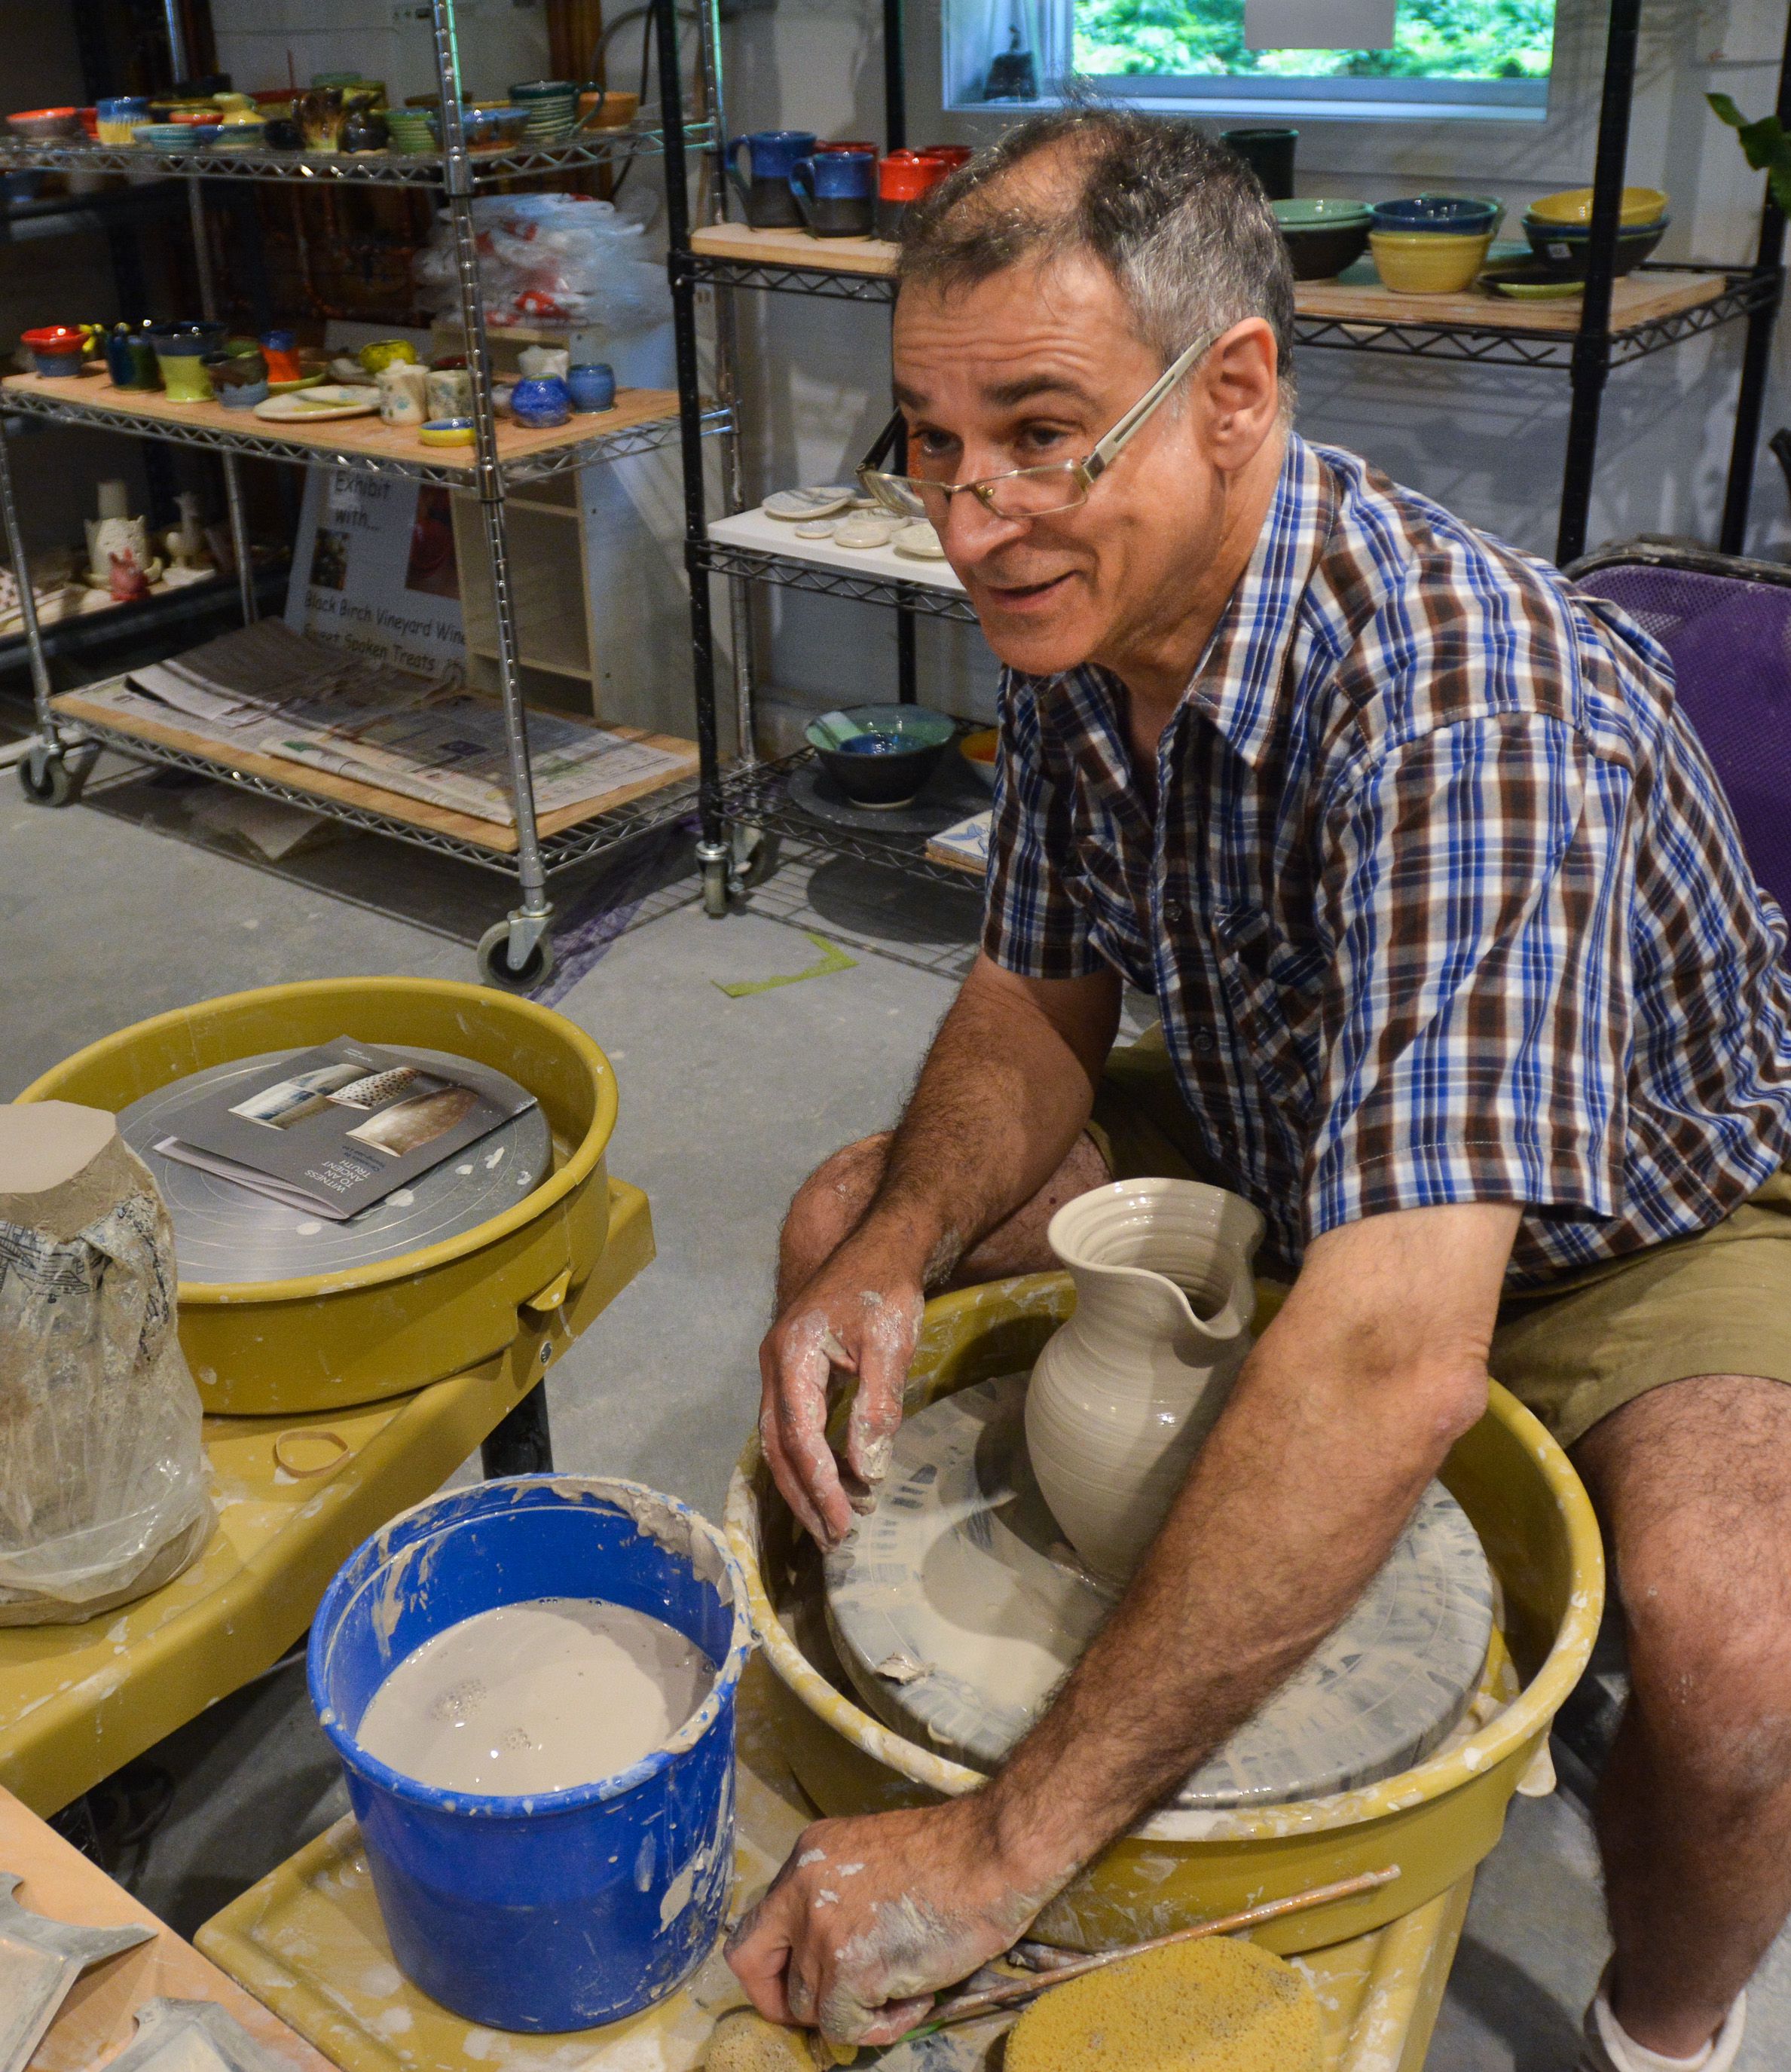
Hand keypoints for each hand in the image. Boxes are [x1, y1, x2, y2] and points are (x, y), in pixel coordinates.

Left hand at [725, 1802, 1050, 2048]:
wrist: (992, 1854)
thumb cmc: (954, 1856)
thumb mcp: (870, 1861)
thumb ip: (837, 1898)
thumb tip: (827, 1958)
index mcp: (807, 1858)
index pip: (755, 1925)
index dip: (772, 1966)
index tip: (802, 1983)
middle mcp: (801, 1890)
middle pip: (752, 1965)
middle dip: (782, 2001)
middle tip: (831, 2008)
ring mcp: (821, 1931)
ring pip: (809, 2006)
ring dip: (855, 2010)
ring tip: (905, 1985)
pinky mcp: (849, 1969)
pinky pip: (847, 2027)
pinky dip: (883, 2026)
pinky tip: (918, 1995)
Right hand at [757, 1230, 924, 1547]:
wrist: (879, 1247)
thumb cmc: (884, 1291)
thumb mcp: (889, 1347)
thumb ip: (876, 1407)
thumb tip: (866, 1470)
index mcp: (792, 1356)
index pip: (798, 1435)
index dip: (818, 1484)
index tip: (842, 1522)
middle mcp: (773, 1364)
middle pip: (776, 1446)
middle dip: (803, 1496)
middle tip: (833, 1539)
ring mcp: (778, 1367)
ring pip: (777, 1439)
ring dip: (804, 1482)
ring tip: (837, 1520)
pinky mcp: (791, 1370)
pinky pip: (788, 1425)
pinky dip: (807, 1459)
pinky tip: (834, 1481)